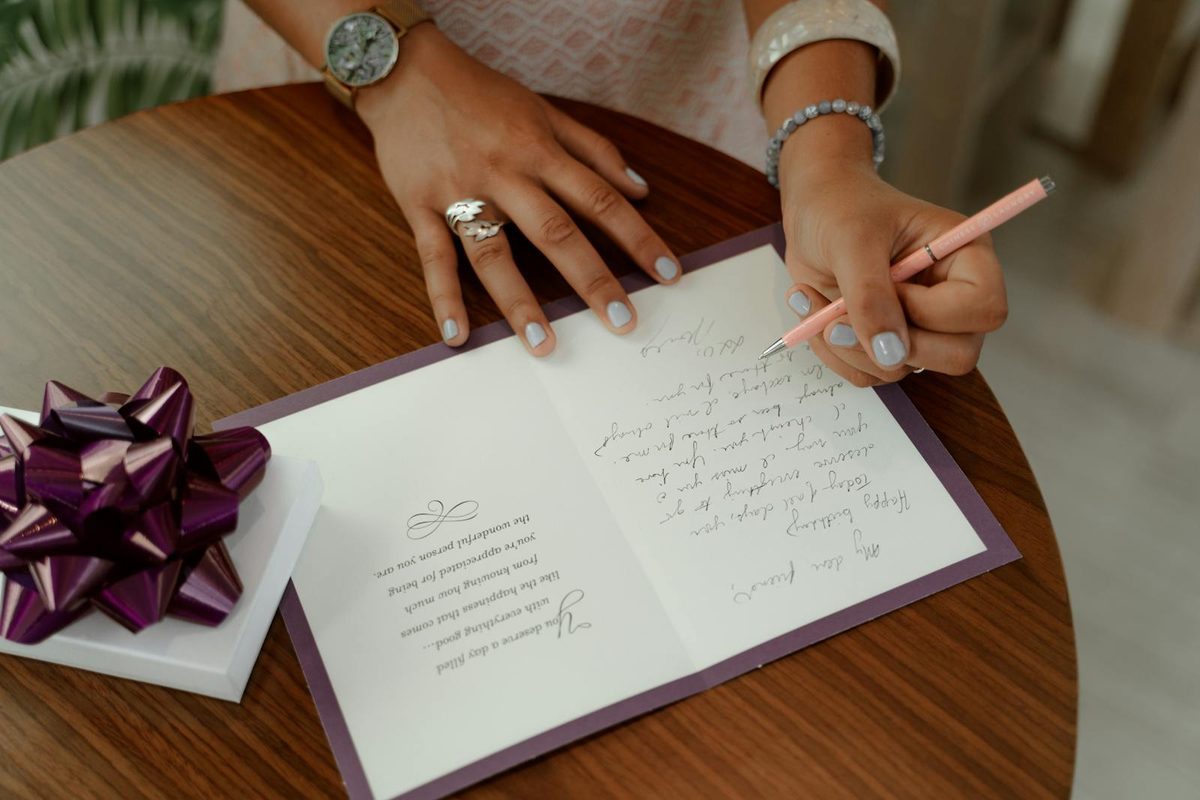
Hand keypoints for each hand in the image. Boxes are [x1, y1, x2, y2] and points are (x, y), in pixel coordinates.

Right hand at [356, 26, 680, 354]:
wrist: (403, 70)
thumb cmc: (479, 92)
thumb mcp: (543, 110)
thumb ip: (595, 150)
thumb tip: (642, 189)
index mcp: (539, 150)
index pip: (601, 199)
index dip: (638, 238)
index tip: (668, 274)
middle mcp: (505, 174)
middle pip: (556, 232)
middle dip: (592, 280)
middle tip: (622, 324)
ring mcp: (460, 191)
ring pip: (494, 253)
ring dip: (519, 301)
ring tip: (544, 344)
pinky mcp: (419, 205)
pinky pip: (434, 256)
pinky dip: (443, 297)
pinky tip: (458, 335)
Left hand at [778, 156, 1007, 385]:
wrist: (813, 208)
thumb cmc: (841, 207)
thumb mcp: (852, 241)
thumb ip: (870, 295)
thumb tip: (890, 352)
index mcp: (965, 256)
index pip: (984, 308)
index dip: (934, 312)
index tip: (890, 286)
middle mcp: (951, 297)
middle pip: (958, 355)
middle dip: (893, 345)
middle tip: (839, 317)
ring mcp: (919, 325)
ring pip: (902, 368)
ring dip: (849, 346)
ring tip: (816, 302)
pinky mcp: (885, 341)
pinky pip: (869, 373)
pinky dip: (835, 352)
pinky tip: (815, 312)